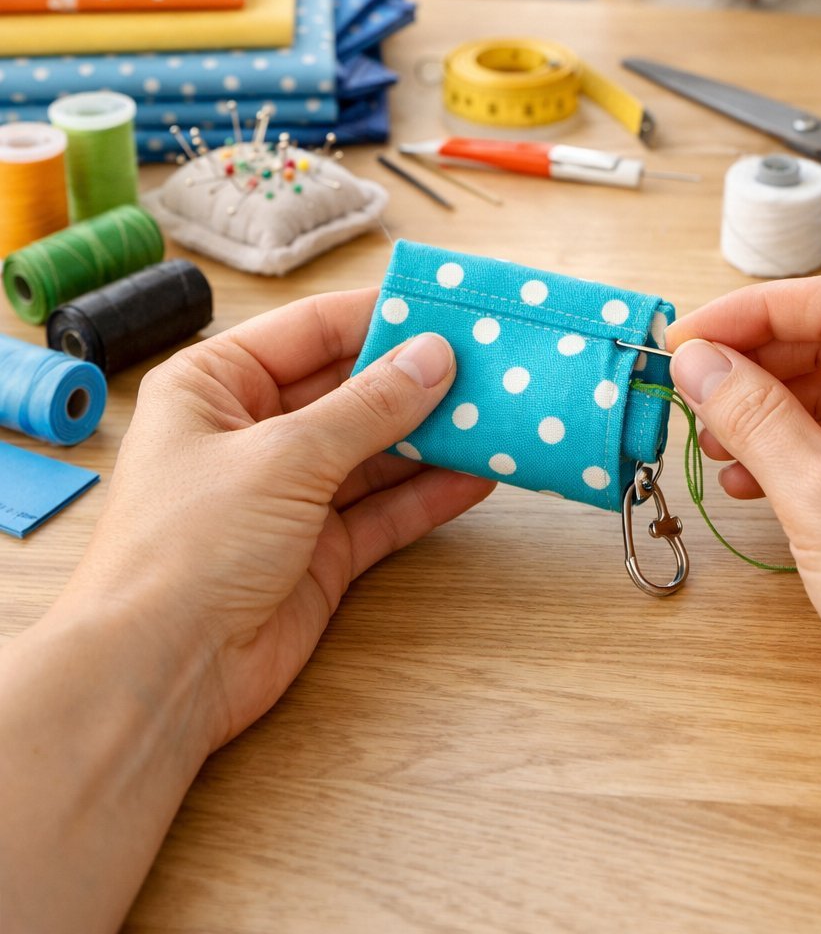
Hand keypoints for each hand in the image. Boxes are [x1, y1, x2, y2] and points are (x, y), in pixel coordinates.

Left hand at [64, 289, 493, 750]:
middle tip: (491, 361)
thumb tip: (435, 356)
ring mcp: (286, 495)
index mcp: (215, 384)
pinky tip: (479, 475)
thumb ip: (367, 406)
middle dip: (416, 378)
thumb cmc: (188, 546)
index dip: (380, 316)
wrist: (160, 675)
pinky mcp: (318, 552)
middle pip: (348, 389)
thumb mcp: (284, 456)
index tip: (450, 307)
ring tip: (499, 412)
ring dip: (432, 435)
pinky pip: (383, 509)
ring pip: (373, 450)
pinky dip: (428, 493)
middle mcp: (250, 432)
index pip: (311, 330)